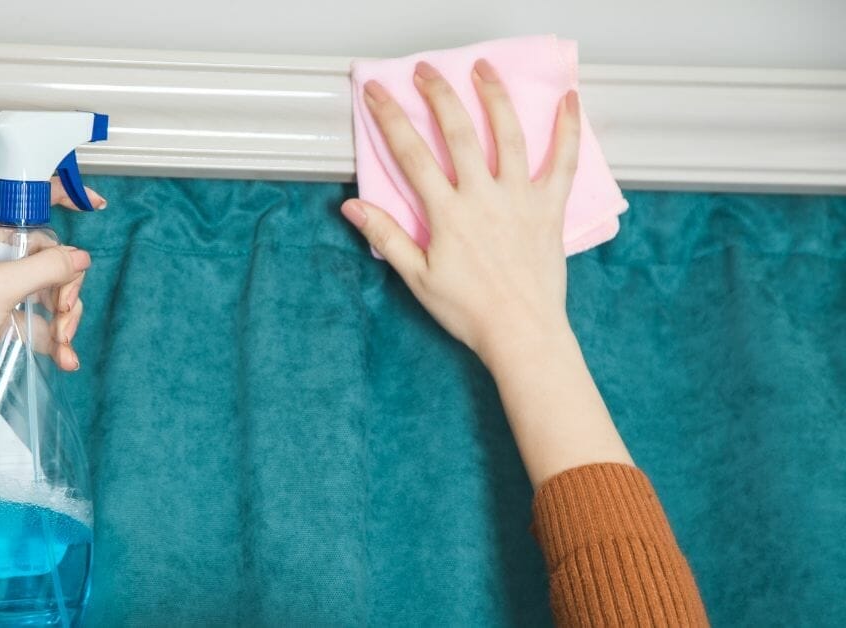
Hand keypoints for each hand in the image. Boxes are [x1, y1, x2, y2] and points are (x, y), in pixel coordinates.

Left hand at [0, 183, 103, 396]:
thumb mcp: (1, 286)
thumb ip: (47, 267)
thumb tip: (80, 258)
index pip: (23, 201)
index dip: (58, 197)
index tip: (93, 204)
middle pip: (46, 254)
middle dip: (64, 284)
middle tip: (63, 307)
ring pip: (46, 289)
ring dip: (62, 316)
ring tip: (63, 340)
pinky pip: (37, 318)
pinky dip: (52, 336)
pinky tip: (64, 357)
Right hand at [341, 59, 579, 365]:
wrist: (521, 332)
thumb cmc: (468, 311)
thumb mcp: (416, 277)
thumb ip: (386, 235)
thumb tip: (351, 206)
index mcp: (447, 213)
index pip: (412, 154)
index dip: (391, 118)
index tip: (378, 93)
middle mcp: (483, 196)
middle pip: (458, 132)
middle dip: (438, 95)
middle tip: (425, 71)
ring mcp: (519, 198)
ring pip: (508, 135)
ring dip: (494, 96)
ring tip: (482, 69)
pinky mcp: (548, 207)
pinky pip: (563, 162)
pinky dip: (568, 130)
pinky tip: (568, 102)